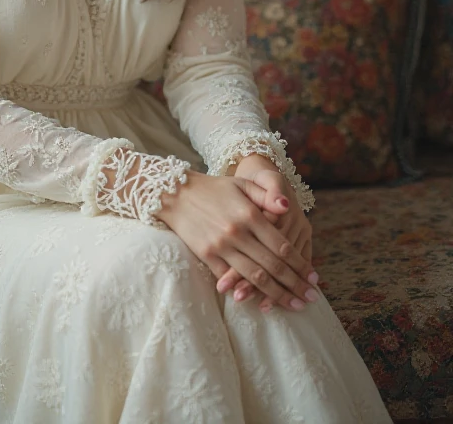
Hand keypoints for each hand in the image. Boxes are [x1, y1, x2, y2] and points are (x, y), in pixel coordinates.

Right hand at [155, 169, 317, 312]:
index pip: (282, 246)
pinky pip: (230, 279)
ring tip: (293, 305)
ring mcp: (221, 246)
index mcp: (250, 214)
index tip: (314, 278)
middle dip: (295, 285)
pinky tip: (260, 300)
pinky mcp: (206, 256)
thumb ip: (267, 196)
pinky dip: (246, 291)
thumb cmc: (214, 188)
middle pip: (272, 266)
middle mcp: (237, 232)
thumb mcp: (242, 185)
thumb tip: (288, 207)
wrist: (176, 193)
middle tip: (311, 299)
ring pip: (254, 277)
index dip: (300, 265)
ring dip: (277, 295)